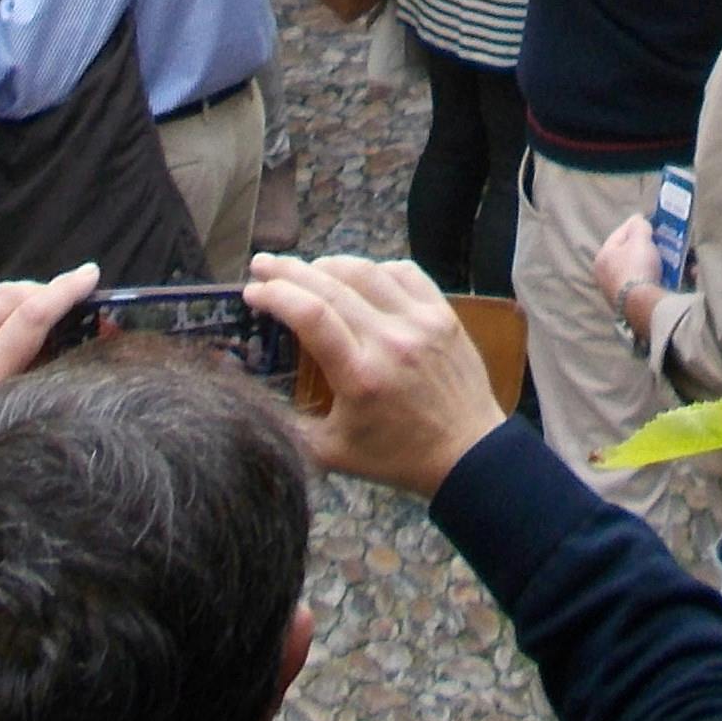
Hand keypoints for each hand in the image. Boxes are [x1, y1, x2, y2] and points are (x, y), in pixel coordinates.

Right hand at [243, 253, 502, 502]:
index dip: (276, 295)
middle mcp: (390, 340)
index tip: (252, 291)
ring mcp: (421, 322)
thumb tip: (252, 396)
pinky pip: (405, 273)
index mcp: (360, 376)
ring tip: (305, 269)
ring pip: (366, 272)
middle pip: (331, 285)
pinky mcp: (444, 314)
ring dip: (328, 264)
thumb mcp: (332, 452)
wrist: (468, 453)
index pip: (310, 316)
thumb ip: (290, 425)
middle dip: (289, 271)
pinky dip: (375, 268)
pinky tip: (358, 275)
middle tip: (263, 265)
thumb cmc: (397, 456)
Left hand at [593, 211, 659, 341]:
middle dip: (646, 246)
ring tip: (668, 258)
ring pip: (638, 270)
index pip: (620, 233)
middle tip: (660, 240)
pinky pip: (644, 284)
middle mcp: (605, 275)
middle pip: (629, 253)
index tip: (651, 222)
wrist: (642, 304)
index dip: (636, 225)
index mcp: (602, 256)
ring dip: (653, 263)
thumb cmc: (637, 267)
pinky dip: (655, 277)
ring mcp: (616, 291)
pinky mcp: (629, 304)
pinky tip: (666, 275)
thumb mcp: (640, 240)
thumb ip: (639, 226)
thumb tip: (638, 219)